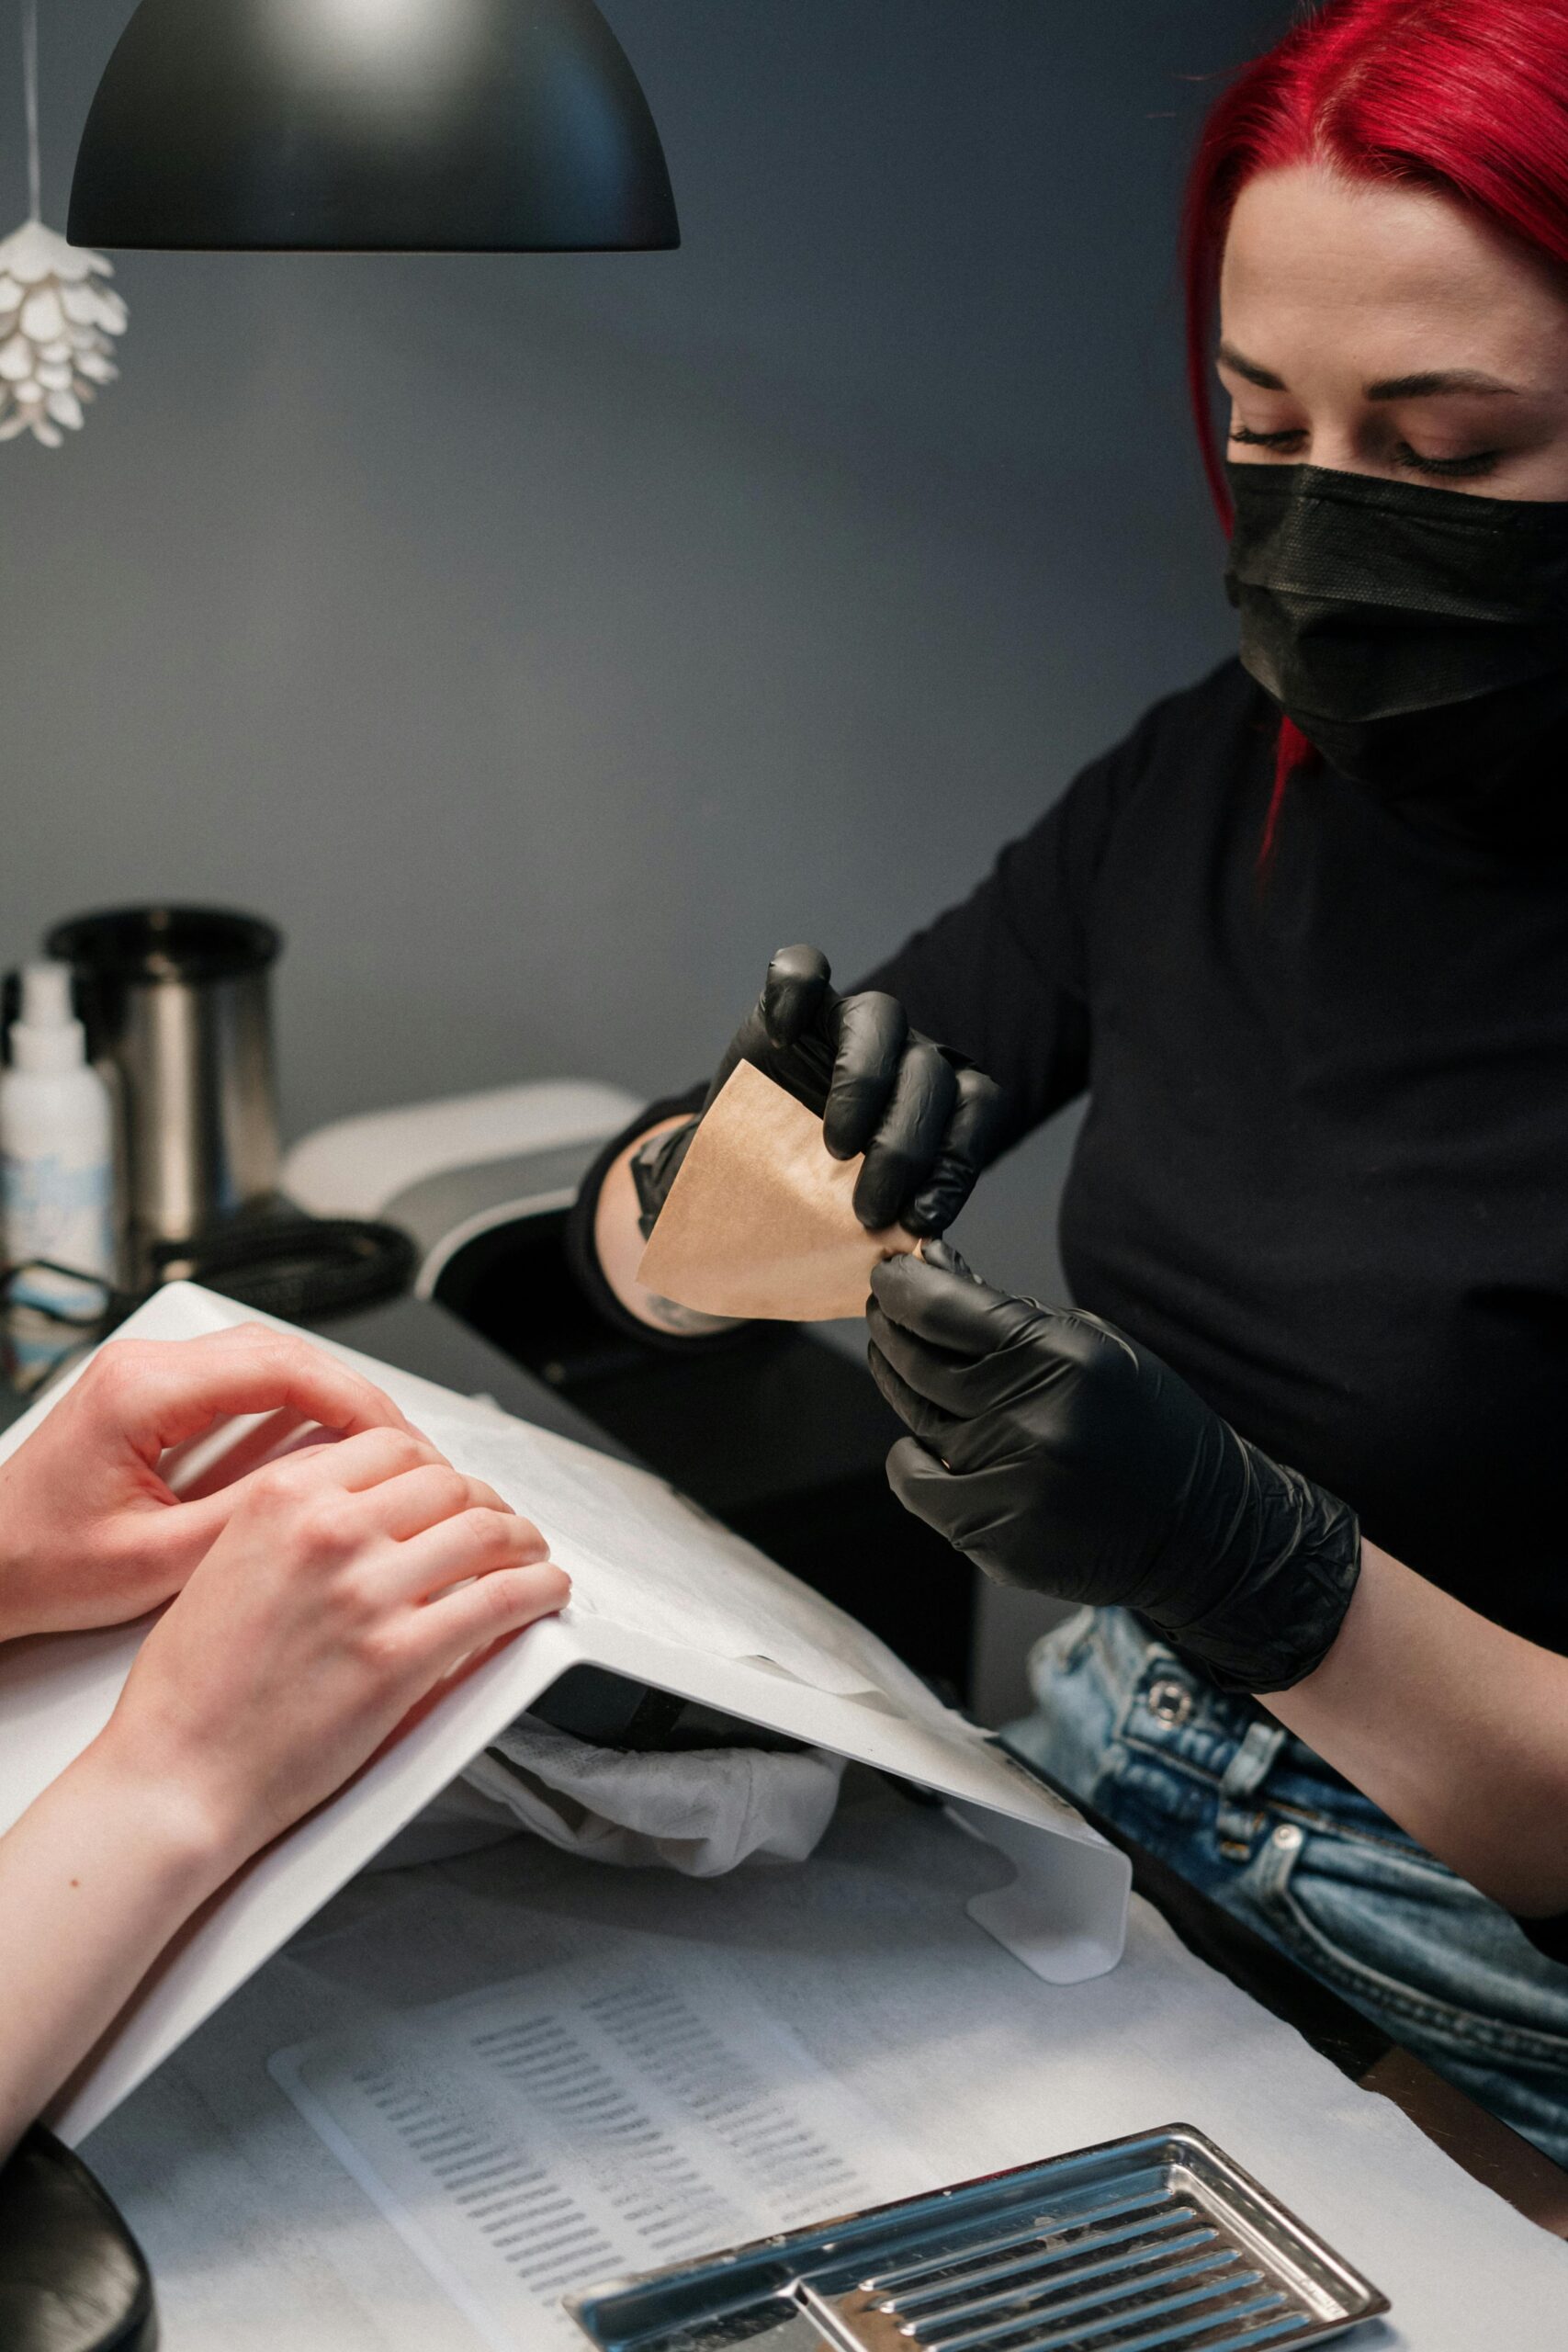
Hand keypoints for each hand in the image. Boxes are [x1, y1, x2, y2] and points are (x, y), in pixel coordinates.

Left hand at [0, 1325, 422, 1642]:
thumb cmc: (39, 1566)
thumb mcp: (156, 1562)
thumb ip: (249, 1520)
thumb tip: (332, 1498)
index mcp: (140, 1393)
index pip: (280, 1369)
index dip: (355, 1403)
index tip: (399, 1442)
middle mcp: (143, 1368)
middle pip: (282, 1352)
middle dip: (355, 1396)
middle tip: (405, 1448)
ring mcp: (146, 1374)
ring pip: (268, 1357)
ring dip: (328, 1396)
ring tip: (378, 1446)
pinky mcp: (151, 1394)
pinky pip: (242, 1378)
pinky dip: (294, 1404)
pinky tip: (325, 1441)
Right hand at [97, 1425, 569, 1863]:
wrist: (175, 1774)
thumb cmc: (189, 1688)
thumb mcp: (223, 1563)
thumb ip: (294, 1522)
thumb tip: (363, 1506)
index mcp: (282, 1500)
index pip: (392, 1445)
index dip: (435, 1465)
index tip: (449, 1486)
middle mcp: (330, 1533)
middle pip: (447, 1483)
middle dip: (483, 1501)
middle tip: (497, 1524)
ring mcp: (368, 1593)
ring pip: (486, 1531)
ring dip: (523, 1539)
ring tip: (531, 1554)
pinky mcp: (401, 1657)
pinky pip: (500, 1601)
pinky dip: (539, 1588)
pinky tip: (547, 1590)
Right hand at [636, 946, 1004, 1237]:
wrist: (738, 1185)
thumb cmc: (809, 1202)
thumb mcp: (859, 1221)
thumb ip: (896, 1226)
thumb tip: (927, 1259)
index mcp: (939, 1099)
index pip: (975, 1108)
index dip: (956, 1163)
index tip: (921, 1219)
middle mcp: (904, 1052)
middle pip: (928, 1071)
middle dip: (905, 1147)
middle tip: (870, 1209)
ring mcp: (848, 1023)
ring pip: (880, 1016)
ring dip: (863, 1083)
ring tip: (834, 1150)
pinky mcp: (792, 1008)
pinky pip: (802, 970)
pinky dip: (795, 992)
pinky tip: (782, 1038)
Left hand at [866, 1245, 1360, 1691]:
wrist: (1201, 1529)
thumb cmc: (1147, 1426)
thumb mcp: (1095, 1346)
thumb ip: (1009, 1314)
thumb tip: (934, 1269)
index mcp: (1062, 1358)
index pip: (941, 1309)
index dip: (901, 1286)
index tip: (890, 1276)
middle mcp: (1031, 1418)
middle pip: (916, 1361)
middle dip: (890, 1327)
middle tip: (887, 1313)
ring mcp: (1009, 1482)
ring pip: (912, 1416)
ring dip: (899, 1383)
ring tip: (909, 1366)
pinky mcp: (993, 1534)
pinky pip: (914, 1481)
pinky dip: (910, 1458)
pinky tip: (928, 1443)